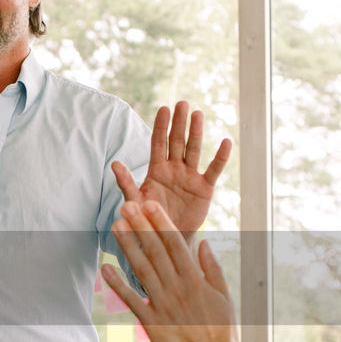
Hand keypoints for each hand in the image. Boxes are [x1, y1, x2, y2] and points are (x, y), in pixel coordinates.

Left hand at [101, 201, 238, 341]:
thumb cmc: (222, 328)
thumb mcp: (224, 295)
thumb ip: (212, 268)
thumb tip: (203, 243)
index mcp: (195, 279)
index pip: (175, 244)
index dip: (161, 223)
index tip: (150, 204)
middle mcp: (177, 288)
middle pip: (156, 252)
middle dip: (141, 227)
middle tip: (127, 206)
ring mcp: (163, 304)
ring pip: (142, 270)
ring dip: (128, 247)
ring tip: (116, 227)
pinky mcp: (151, 322)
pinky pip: (132, 301)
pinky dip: (118, 284)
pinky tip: (106, 268)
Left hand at [112, 101, 232, 241]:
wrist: (167, 238)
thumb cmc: (148, 219)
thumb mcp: (135, 201)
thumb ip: (126, 183)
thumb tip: (114, 163)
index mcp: (156, 170)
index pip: (158, 143)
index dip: (161, 126)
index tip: (163, 108)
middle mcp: (174, 169)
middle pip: (177, 142)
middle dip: (179, 123)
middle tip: (182, 103)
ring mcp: (190, 177)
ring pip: (194, 150)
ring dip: (196, 133)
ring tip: (198, 114)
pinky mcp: (204, 188)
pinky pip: (213, 170)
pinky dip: (220, 157)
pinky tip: (226, 142)